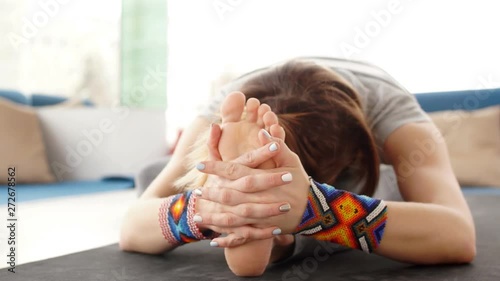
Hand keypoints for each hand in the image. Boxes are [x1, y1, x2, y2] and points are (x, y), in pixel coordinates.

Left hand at [195, 128, 310, 246]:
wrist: (315, 210)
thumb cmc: (301, 183)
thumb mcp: (292, 162)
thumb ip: (277, 147)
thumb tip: (262, 132)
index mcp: (263, 180)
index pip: (234, 171)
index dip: (215, 168)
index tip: (199, 165)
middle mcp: (258, 200)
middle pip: (228, 196)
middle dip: (211, 193)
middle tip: (197, 190)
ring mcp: (259, 218)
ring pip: (231, 219)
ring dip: (213, 217)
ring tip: (197, 215)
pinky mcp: (262, 231)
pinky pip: (242, 237)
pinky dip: (228, 241)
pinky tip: (214, 242)